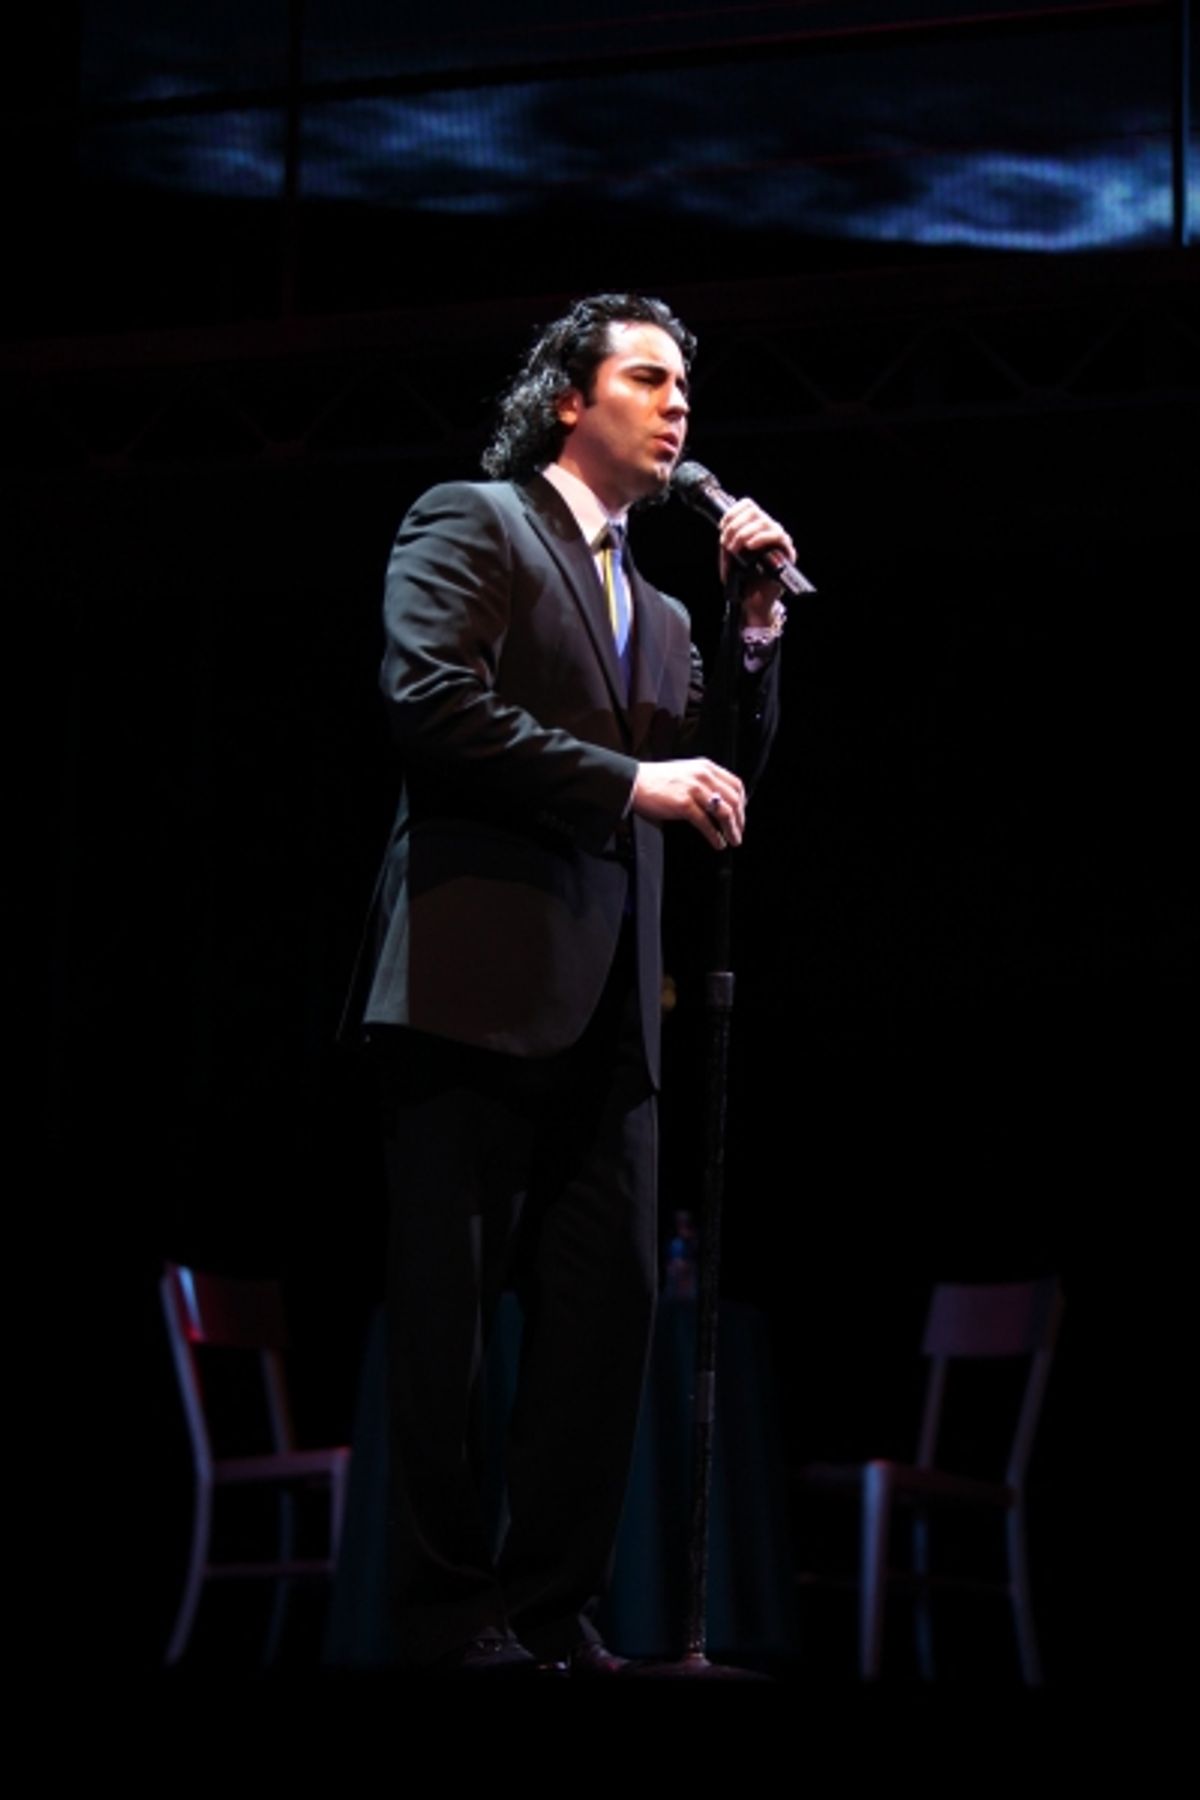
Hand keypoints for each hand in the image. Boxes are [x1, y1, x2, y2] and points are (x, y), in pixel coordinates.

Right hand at [632, 758, 745, 849]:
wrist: (632, 782)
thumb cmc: (656, 780)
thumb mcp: (686, 772)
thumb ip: (703, 782)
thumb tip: (719, 801)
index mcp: (706, 767)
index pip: (735, 785)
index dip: (742, 803)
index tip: (741, 815)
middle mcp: (703, 776)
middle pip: (734, 800)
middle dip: (740, 820)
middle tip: (739, 833)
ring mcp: (694, 789)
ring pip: (724, 812)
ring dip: (732, 829)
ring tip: (733, 840)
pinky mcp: (684, 804)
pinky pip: (706, 823)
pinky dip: (715, 836)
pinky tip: (717, 843)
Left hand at [717, 497, 796, 623]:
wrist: (751, 601)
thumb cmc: (742, 579)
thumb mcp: (728, 556)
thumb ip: (727, 540)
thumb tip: (726, 529)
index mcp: (755, 527)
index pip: (748, 505)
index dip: (733, 512)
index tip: (722, 527)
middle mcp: (768, 530)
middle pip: (754, 511)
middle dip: (735, 526)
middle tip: (727, 544)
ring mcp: (778, 540)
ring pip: (764, 521)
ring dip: (744, 533)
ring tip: (735, 549)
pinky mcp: (786, 552)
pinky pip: (778, 536)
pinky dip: (761, 538)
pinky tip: (750, 546)